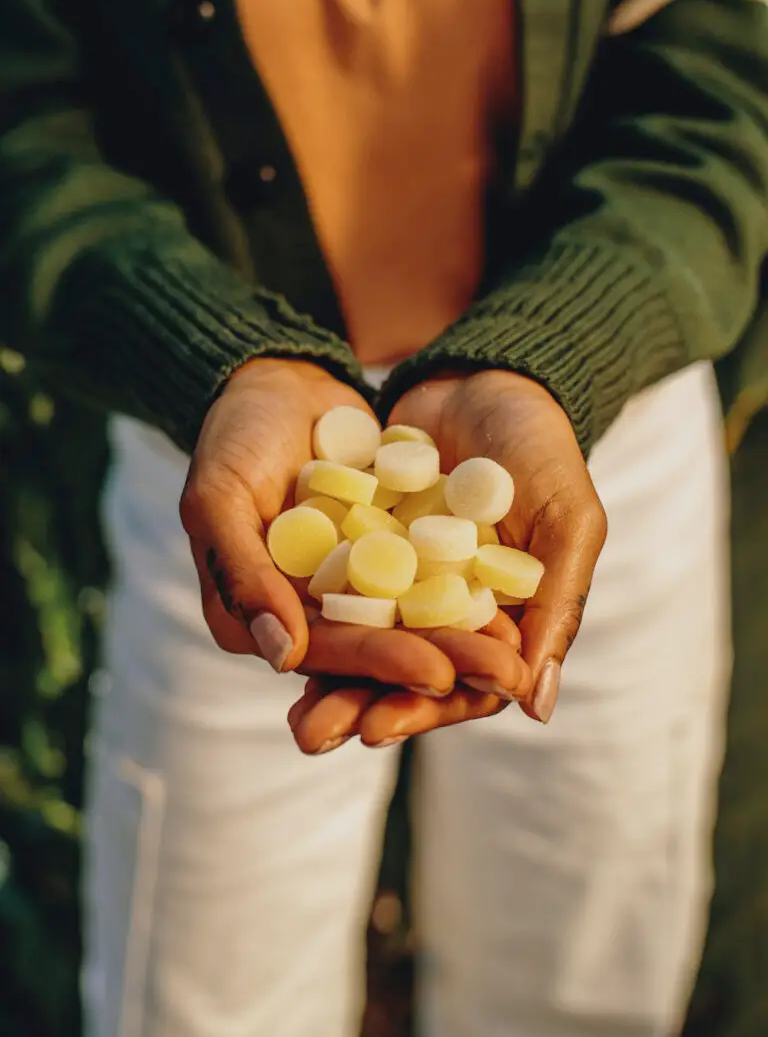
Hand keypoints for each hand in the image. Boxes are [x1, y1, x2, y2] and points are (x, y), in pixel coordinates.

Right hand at [179, 359, 531, 699]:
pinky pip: (427, 579)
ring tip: (516, 657)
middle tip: (503, 677)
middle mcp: (303, 613)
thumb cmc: (232, 434)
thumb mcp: (218, 496)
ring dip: (461, 642)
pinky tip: (513, 605)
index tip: (439, 673)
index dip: (381, 663)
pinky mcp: (384, 555)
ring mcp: (347, 586)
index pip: (323, 650)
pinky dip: (465, 594)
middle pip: (376, 648)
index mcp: (253, 617)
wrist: (278, 379)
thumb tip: (283, 657)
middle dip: (439, 665)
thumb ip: (241, 573)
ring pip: (409, 623)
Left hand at [293, 370, 605, 744]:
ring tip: (288, 705)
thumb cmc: (544, 451)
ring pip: (364, 640)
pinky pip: (333, 585)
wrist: (487, 376)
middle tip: (311, 733)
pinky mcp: (364, 545)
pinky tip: (272, 625)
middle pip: (403, 674)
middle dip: (359, 703)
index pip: (464, 685)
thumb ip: (558, 605)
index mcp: (504, 622)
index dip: (423, 709)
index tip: (379, 726)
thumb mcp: (568, 521)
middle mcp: (449, 612)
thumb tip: (536, 706)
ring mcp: (404, 580)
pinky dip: (306, 607)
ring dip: (329, 674)